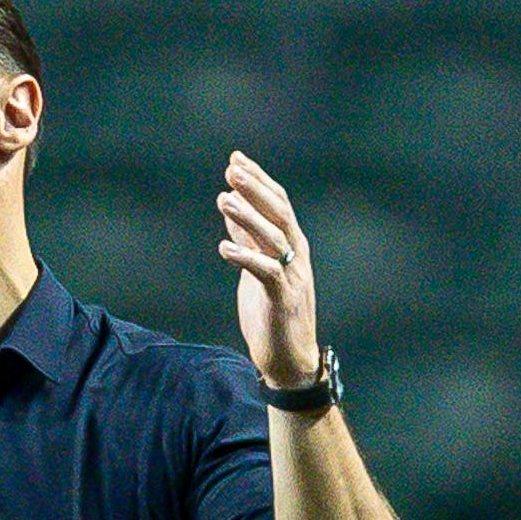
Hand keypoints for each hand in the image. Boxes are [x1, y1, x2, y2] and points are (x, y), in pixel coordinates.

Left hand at [213, 151, 322, 391]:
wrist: (290, 360)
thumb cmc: (273, 314)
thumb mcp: (256, 270)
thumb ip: (247, 239)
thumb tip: (231, 208)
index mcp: (292, 245)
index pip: (278, 203)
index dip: (258, 180)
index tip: (236, 159)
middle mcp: (297, 256)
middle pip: (279, 213)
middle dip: (255, 189)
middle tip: (231, 169)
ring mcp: (293, 276)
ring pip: (273, 238)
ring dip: (248, 217)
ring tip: (223, 200)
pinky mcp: (283, 299)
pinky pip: (266, 273)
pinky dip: (246, 258)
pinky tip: (224, 248)